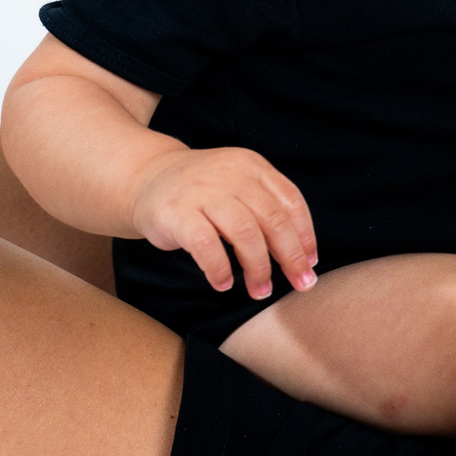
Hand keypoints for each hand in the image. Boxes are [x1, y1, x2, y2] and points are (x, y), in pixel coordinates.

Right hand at [129, 146, 318, 299]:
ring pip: (245, 233)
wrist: (145, 177)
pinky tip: (223, 283)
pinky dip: (219, 268)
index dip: (305, 235)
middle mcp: (231, 174)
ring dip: (258, 268)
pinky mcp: (176, 212)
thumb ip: (266, 209)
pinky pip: (206, 245)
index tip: (310, 263)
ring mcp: (202, 191)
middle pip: (273, 220)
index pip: (291, 201)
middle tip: (300, 284)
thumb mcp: (238, 186)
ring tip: (260, 290)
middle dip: (290, 257)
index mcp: (252, 166)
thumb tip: (301, 255)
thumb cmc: (202, 193)